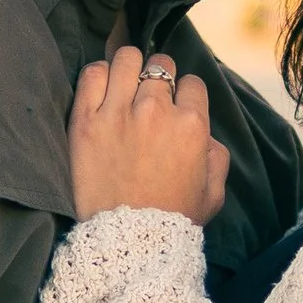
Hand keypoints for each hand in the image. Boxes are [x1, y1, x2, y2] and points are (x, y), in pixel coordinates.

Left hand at [70, 45, 231, 225]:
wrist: (127, 244)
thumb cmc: (171, 221)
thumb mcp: (213, 193)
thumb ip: (217, 156)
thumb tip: (203, 133)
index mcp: (192, 126)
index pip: (191, 83)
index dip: (184, 95)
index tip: (174, 108)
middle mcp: (156, 112)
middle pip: (160, 66)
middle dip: (157, 78)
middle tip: (148, 97)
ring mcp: (118, 113)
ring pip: (127, 59)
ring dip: (129, 68)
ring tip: (124, 85)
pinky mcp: (85, 121)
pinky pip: (92, 74)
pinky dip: (99, 74)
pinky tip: (102, 88)